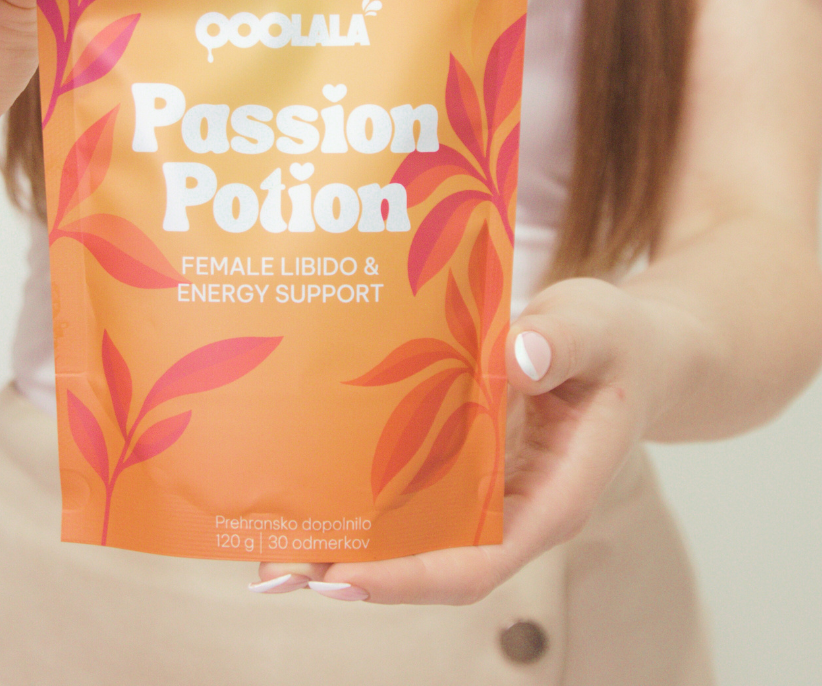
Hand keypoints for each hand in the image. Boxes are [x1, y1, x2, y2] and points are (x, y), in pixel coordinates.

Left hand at [254, 278, 663, 603]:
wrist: (631, 347)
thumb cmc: (619, 343)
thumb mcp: (596, 327)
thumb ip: (562, 342)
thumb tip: (515, 359)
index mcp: (552, 495)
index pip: (478, 560)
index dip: (408, 577)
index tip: (342, 576)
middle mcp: (514, 506)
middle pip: (431, 561)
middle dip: (354, 569)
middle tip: (275, 564)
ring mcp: (488, 487)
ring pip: (414, 531)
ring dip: (347, 538)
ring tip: (272, 537)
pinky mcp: (469, 459)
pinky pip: (414, 487)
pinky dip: (365, 492)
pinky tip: (314, 479)